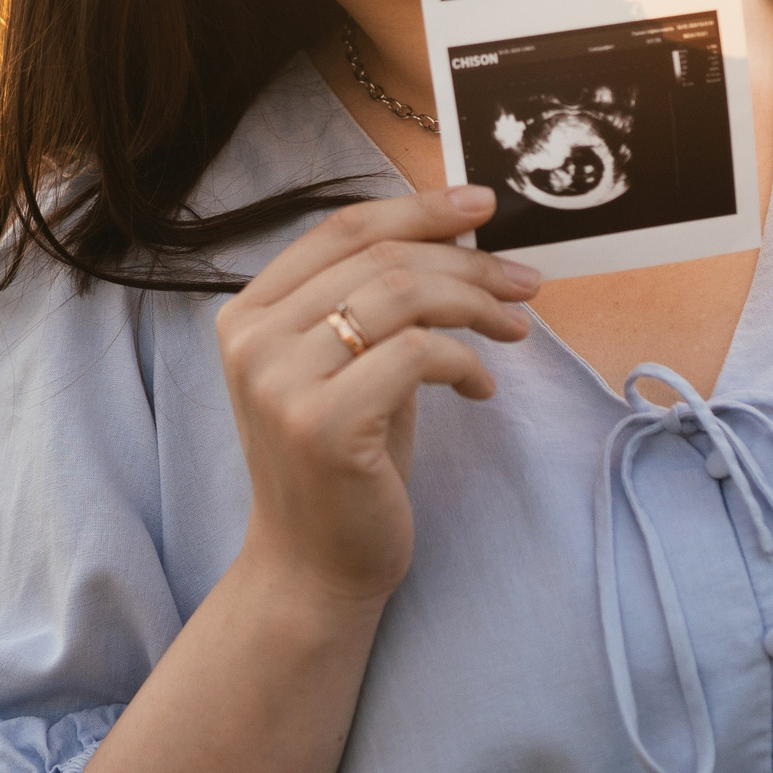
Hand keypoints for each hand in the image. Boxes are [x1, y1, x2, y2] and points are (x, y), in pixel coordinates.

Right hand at [213, 186, 535, 606]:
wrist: (314, 569)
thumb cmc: (345, 465)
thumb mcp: (352, 366)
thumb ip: (379, 303)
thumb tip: (460, 234)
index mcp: (248, 312)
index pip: (340, 229)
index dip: (417, 207)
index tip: (480, 203)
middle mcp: (252, 338)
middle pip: (379, 257)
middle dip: (466, 260)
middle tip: (524, 280)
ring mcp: (280, 381)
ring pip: (402, 295)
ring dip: (476, 304)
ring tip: (515, 329)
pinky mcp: (323, 423)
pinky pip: (418, 355)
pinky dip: (466, 362)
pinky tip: (480, 388)